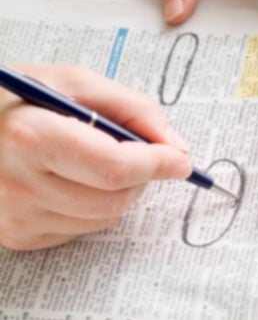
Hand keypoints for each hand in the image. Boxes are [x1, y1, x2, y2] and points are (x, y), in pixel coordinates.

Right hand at [0, 65, 191, 250]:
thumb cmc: (14, 100)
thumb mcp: (72, 82)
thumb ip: (132, 108)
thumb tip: (176, 147)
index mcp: (32, 138)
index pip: (115, 167)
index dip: (156, 163)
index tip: (180, 159)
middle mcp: (18, 185)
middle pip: (114, 199)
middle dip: (142, 176)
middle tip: (140, 152)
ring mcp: (15, 217)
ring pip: (103, 218)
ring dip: (120, 191)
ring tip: (97, 159)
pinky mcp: (18, 237)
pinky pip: (81, 229)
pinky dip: (93, 205)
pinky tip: (72, 178)